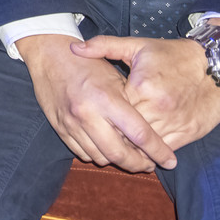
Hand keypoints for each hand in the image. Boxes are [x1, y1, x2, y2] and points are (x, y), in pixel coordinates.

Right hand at [17, 34, 175, 172]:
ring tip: (129, 156)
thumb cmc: (87, 63)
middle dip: (139, 164)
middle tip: (150, 164)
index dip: (158, 150)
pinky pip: (82, 153)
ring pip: (101, 157)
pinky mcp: (60, 129)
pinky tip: (106, 148)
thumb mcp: (114, 74)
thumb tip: (150, 132)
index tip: (170, 161)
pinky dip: (97, 155)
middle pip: (119, 153)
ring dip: (118, 161)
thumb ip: (131, 103)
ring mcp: (71, 123)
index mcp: (106, 98)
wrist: (49, 55)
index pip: (139, 133)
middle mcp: (87, 114)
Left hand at [72, 35, 219, 151]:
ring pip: (145, 146)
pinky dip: (151, 153)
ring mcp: (174, 123)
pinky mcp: (188, 134)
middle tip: (99, 135)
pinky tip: (139, 151)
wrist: (214, 66)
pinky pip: (164, 150)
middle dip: (113, 134)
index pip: (115, 110)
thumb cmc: (171, 55)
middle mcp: (158, 108)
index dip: (103, 114)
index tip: (92, 115)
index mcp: (142, 86)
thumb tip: (74, 48)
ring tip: (116, 146)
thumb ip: (104, 46)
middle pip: (127, 131)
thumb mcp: (137, 45)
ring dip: (131, 147)